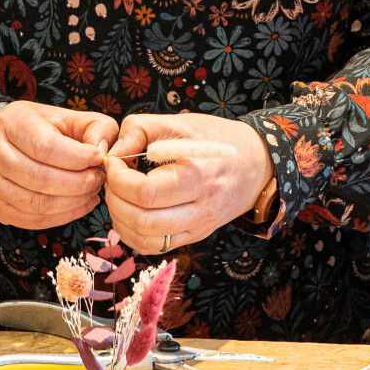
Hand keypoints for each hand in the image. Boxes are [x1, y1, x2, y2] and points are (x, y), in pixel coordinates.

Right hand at [0, 101, 116, 230]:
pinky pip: (33, 220)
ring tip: (92, 191)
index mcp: (11, 124)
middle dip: (79, 183)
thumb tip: (103, 151)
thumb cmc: (36, 128)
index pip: (44, 147)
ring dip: (74, 202)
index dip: (77, 157)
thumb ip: (94, 127)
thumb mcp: (65, 116)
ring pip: (38, 204)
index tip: (99, 158)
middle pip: (41, 178)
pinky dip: (63, 216)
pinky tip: (80, 204)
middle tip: (99, 178)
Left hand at [100, 112, 272, 252]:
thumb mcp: (181, 122)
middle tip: (113, 180)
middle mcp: (201, 208)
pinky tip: (130, 211)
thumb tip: (112, 152)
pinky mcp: (195, 236)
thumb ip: (141, 129)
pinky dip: (132, 233)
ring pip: (145, 240)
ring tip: (120, 195)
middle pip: (143, 221)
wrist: (257, 164)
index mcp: (200, 175)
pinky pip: (154, 247)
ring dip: (120, 219)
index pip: (146, 193)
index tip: (114, 162)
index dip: (119, 179)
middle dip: (115, 200)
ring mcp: (199, 227)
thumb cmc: (218, 138)